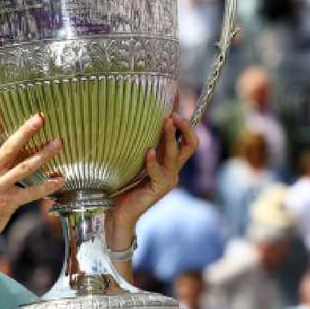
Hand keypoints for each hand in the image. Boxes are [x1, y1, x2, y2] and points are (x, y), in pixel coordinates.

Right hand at [0, 95, 63, 249]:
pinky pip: (31, 192)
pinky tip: (60, 178)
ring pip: (24, 167)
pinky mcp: (7, 203)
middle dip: (25, 131)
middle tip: (40, 118)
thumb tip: (10, 157)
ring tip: (58, 143)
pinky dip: (47, 185)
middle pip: (9, 147)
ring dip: (43, 155)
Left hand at [107, 97, 199, 247]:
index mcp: (168, 158)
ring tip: (166, 122)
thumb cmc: (122, 183)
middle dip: (185, 127)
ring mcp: (168, 179)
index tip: (178, 97)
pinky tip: (148, 152)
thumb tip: (130, 117)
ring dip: (171, 137)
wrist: (119, 211)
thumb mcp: (133, 159)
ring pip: (175, 155)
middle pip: (190, 145)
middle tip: (173, 114)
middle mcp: (172, 168)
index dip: (184, 118)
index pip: (184, 136)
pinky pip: (159, 172)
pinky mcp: (159, 189)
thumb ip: (139, 143)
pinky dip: (153, 161)